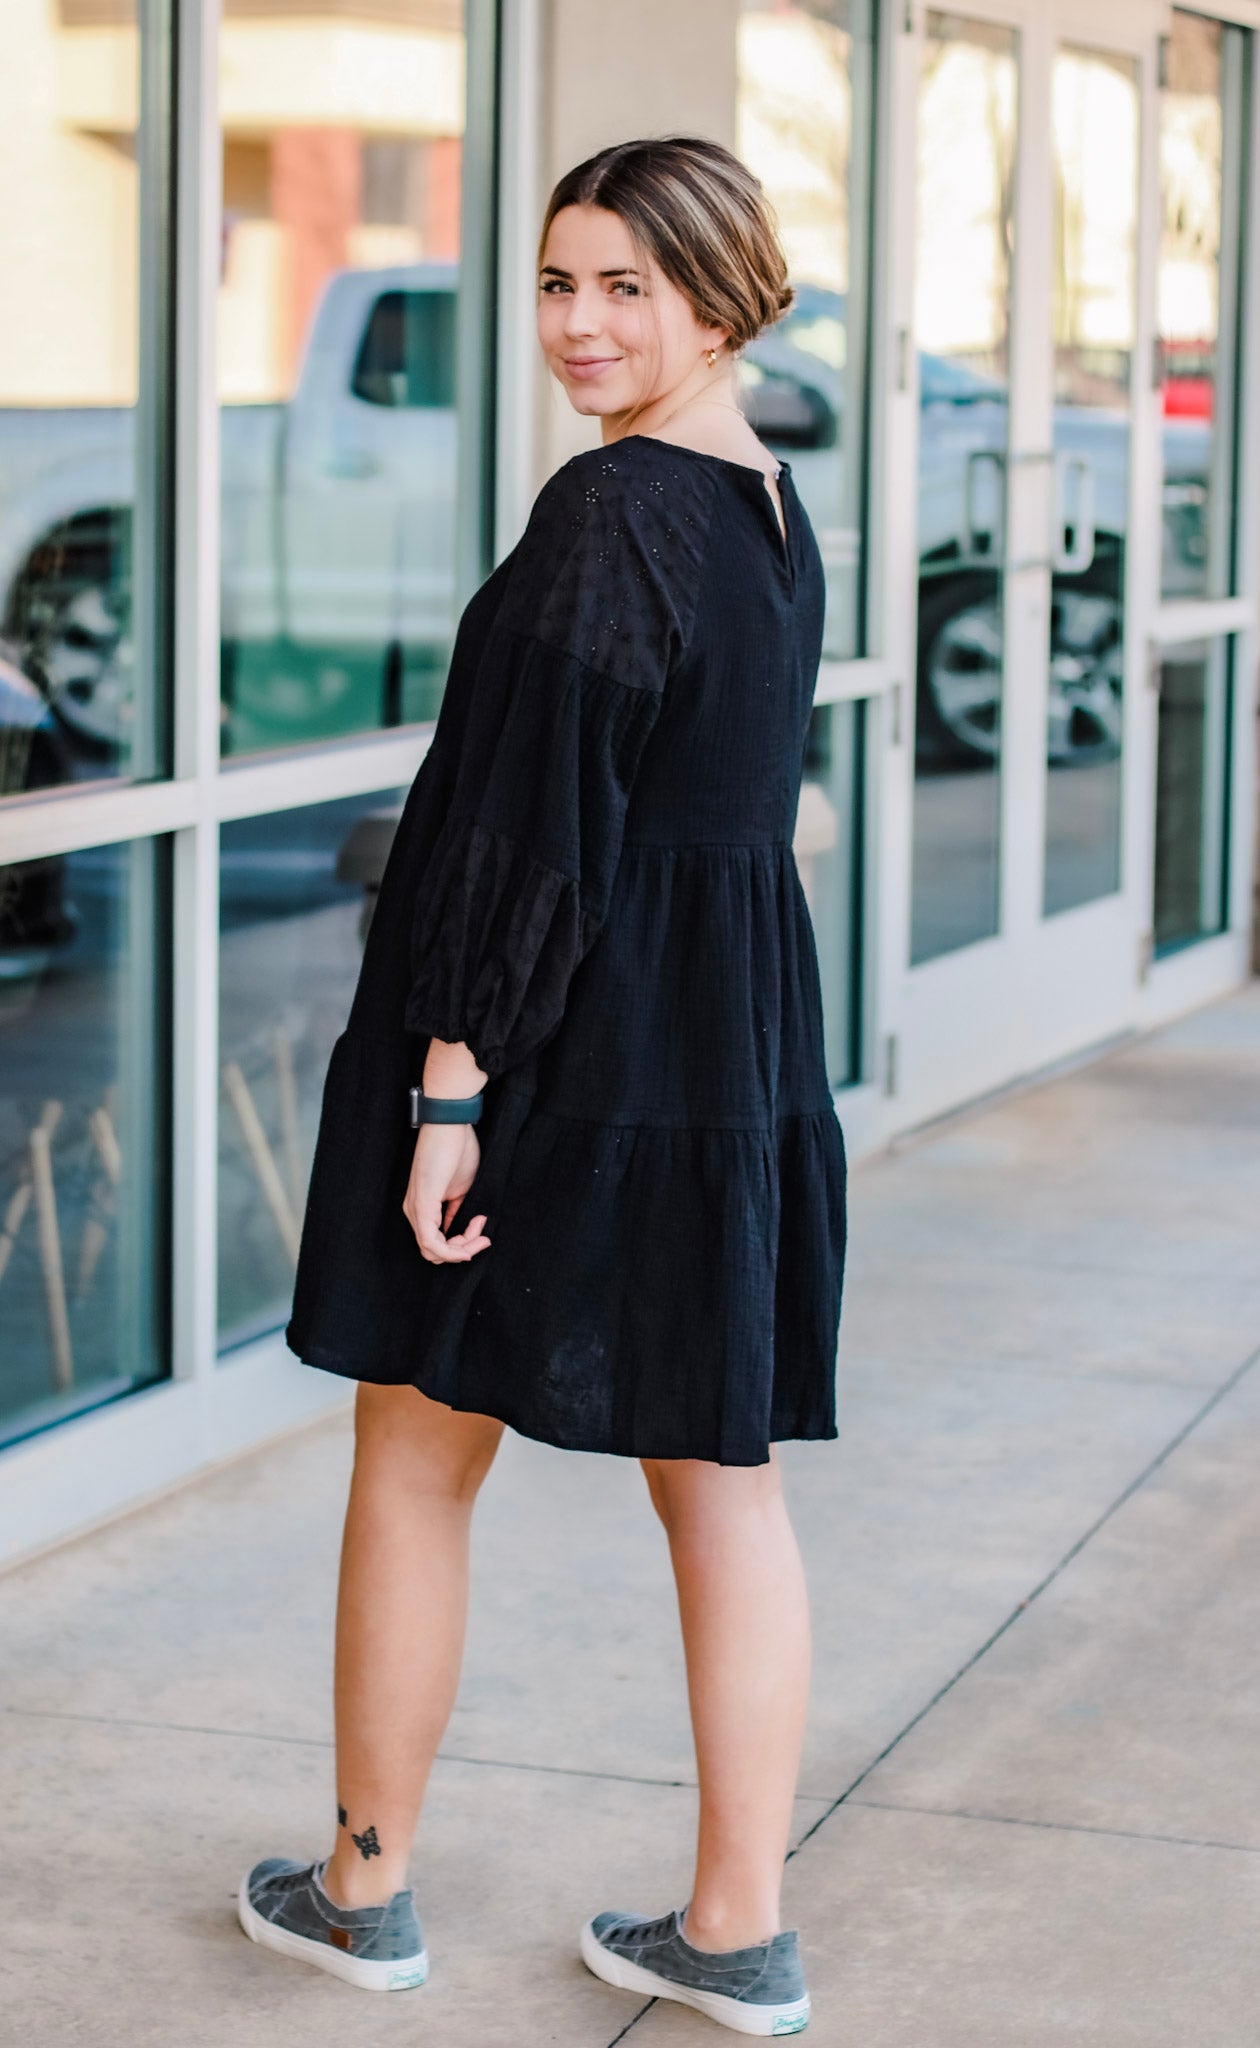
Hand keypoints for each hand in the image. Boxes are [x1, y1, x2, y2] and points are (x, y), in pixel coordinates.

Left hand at [402, 1122, 491, 1264]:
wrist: (449, 1125)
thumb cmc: (457, 1149)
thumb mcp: (461, 1189)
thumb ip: (459, 1212)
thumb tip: (466, 1230)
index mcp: (422, 1208)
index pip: (437, 1244)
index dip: (463, 1244)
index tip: (482, 1228)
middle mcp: (413, 1212)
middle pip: (434, 1253)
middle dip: (464, 1250)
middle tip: (483, 1234)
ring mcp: (415, 1210)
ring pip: (433, 1251)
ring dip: (462, 1249)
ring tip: (480, 1230)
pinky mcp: (421, 1205)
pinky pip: (431, 1243)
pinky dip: (452, 1250)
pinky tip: (470, 1243)